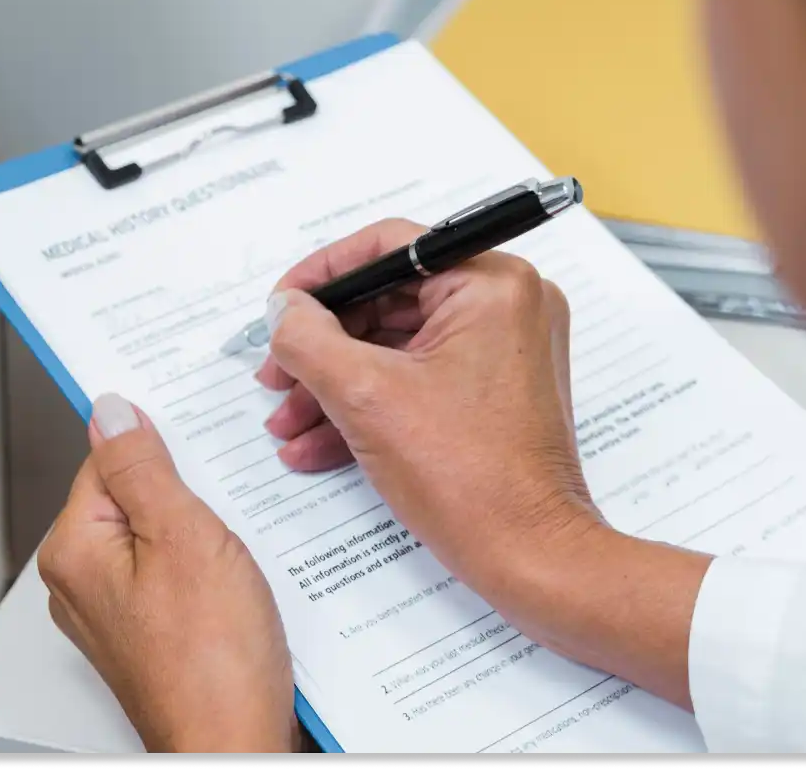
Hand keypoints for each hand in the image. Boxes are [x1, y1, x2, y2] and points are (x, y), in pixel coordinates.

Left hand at [39, 395, 295, 753]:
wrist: (234, 745)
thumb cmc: (210, 663)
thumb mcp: (182, 535)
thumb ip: (142, 467)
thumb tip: (112, 411)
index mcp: (73, 550)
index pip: (108, 459)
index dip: (161, 450)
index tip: (200, 449)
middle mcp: (82, 582)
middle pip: (134, 497)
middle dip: (186, 495)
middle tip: (226, 513)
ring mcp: (115, 613)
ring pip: (160, 538)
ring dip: (203, 535)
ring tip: (236, 557)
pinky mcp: (150, 635)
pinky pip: (175, 578)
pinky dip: (207, 572)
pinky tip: (237, 587)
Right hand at [256, 219, 601, 595]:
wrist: (530, 557)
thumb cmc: (468, 477)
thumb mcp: (363, 395)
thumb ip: (308, 337)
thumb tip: (283, 308)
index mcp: (491, 285)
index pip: (388, 248)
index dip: (320, 277)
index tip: (279, 307)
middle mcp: (506, 306)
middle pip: (387, 302)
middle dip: (321, 348)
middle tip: (276, 377)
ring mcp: (503, 352)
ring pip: (395, 348)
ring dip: (334, 385)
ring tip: (287, 424)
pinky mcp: (493, 393)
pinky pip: (416, 380)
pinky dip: (368, 407)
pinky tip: (316, 445)